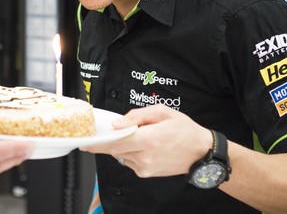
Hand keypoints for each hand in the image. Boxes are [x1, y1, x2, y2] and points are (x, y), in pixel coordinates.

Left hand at [80, 104, 209, 177]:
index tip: (84, 140)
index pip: (115, 141)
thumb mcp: (162, 112)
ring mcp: (145, 167)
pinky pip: (130, 161)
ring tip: (134, 136)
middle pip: (114, 150)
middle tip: (96, 136)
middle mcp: (145, 157)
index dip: (98, 141)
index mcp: (148, 140)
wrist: (201, 152)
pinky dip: (130, 153)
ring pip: (121, 155)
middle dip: (104, 143)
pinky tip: (142, 146)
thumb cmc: (184, 130)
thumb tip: (117, 123)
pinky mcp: (147, 173)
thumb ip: (137, 116)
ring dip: (120, 146)